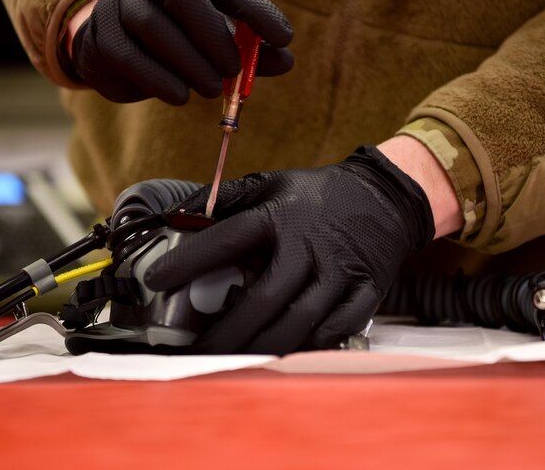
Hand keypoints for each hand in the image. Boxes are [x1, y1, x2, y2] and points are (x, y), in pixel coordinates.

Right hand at [71, 0, 293, 103]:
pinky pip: (127, 54)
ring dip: (187, 61)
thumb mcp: (215, 34)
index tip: (284, 37)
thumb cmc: (176, 34)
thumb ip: (249, 48)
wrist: (115, 42)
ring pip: (149, 23)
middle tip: (233, 69)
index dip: (255, 9)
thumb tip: (286, 61)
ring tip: (211, 88)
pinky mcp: (99, 31)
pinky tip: (180, 96)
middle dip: (212, 35)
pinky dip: (158, 79)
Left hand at [143, 146, 434, 353]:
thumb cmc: (323, 194)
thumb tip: (178, 213)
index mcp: (282, 215)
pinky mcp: (366, 292)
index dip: (189, 260)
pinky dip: (311, 345)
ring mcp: (340, 272)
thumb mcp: (274, 181)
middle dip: (227, 331)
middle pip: (264, 298)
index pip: (228, 239)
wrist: (387, 196)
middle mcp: (310, 246)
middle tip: (196, 351)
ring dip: (264, 347)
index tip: (157, 279)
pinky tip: (286, 354)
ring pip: (300, 321)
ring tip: (234, 362)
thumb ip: (227, 197)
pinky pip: (338, 328)